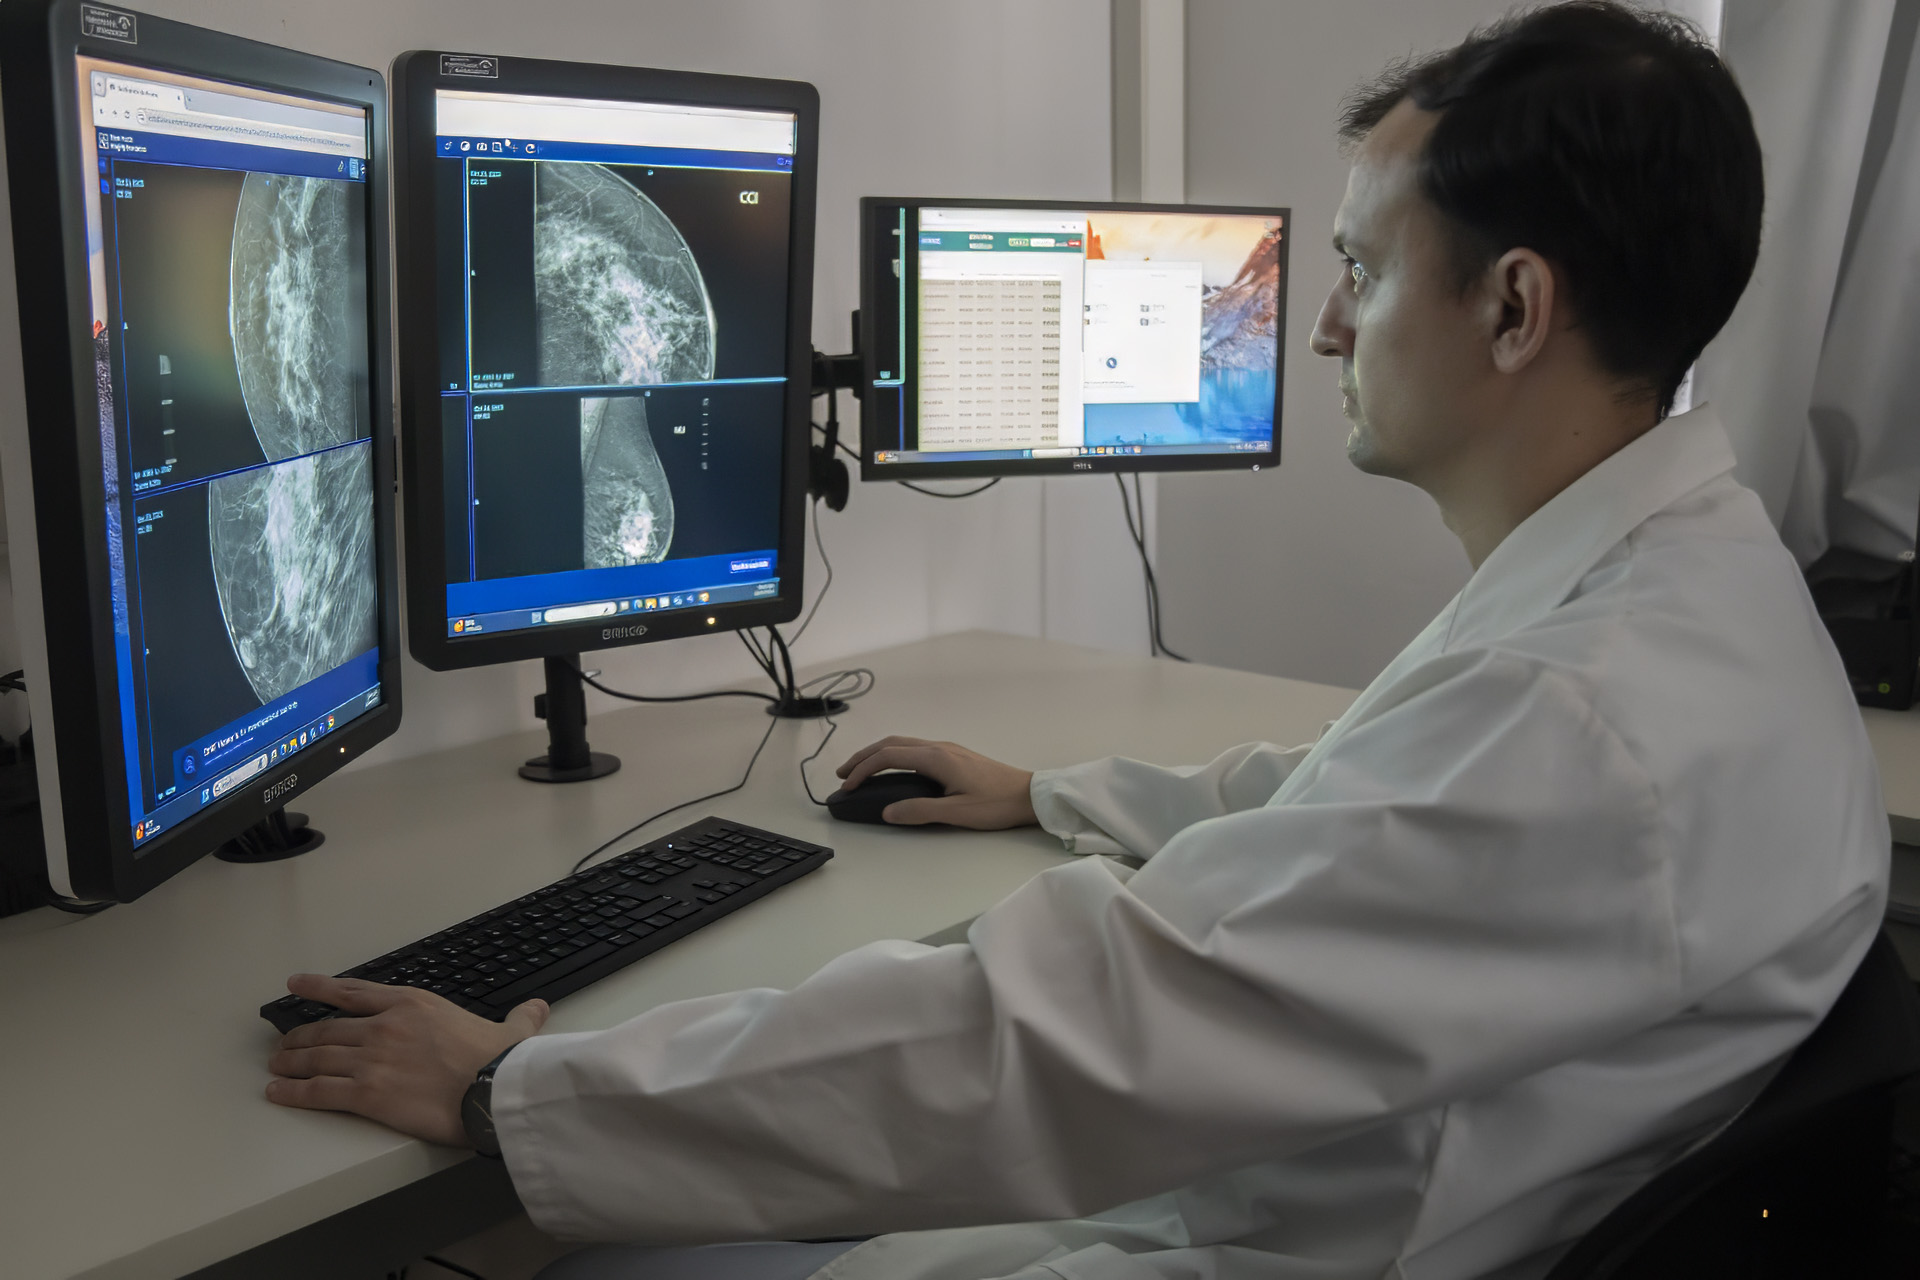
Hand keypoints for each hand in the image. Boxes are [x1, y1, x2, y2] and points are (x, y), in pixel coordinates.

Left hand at [265, 973, 549, 1145]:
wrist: (493, 1089)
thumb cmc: (499, 1060)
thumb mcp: (510, 1031)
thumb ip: (518, 1018)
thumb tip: (537, 1010)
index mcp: (412, 1005)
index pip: (354, 992)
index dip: (320, 988)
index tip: (297, 984)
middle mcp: (384, 1027)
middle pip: (328, 1029)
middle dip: (300, 1037)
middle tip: (283, 1044)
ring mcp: (371, 1059)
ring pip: (317, 1058)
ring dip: (291, 1063)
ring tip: (276, 1068)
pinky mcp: (365, 1094)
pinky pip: (319, 1091)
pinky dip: (293, 1092)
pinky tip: (278, 1093)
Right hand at [836, 736, 1037, 828]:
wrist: (1028, 795)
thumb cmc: (995, 804)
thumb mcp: (956, 812)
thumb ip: (919, 811)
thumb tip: (887, 812)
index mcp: (935, 757)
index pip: (888, 756)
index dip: (862, 769)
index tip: (847, 786)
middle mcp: (938, 747)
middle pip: (891, 743)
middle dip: (863, 757)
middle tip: (843, 775)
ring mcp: (947, 749)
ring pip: (903, 744)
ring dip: (878, 754)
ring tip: (861, 771)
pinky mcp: (954, 755)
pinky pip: (915, 749)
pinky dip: (894, 756)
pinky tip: (894, 770)